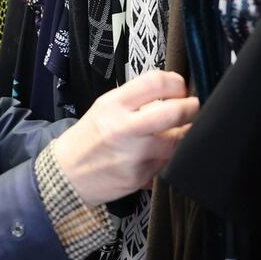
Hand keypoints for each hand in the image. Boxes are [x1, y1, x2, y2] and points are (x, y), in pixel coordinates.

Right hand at [52, 71, 198, 206]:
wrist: (66, 175)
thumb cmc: (89, 137)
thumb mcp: (104, 108)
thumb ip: (135, 99)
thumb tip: (171, 92)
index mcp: (114, 105)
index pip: (155, 83)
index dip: (175, 82)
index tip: (180, 87)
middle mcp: (124, 128)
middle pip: (174, 113)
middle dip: (192, 108)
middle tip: (193, 107)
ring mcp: (133, 155)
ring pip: (177, 141)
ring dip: (185, 134)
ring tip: (181, 130)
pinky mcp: (140, 177)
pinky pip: (167, 162)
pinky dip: (169, 156)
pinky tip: (161, 152)